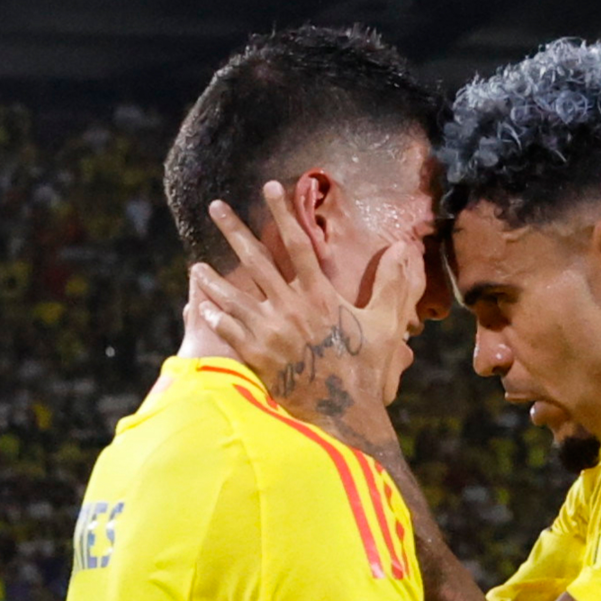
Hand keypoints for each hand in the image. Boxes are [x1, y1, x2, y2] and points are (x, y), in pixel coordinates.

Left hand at [189, 180, 424, 452]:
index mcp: (320, 296)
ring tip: (196, 264)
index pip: (298, 244)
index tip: (271, 187)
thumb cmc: (366, 369)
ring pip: (234, 297)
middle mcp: (291, 308)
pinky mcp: (258, 357)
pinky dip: (215, 317)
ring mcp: (271, 333)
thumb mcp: (385, 324)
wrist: (344, 413)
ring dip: (213, 279)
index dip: (284, 213)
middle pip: (256, 261)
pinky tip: (201, 306)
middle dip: (235, 230)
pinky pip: (229, 332)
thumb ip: (392, 284)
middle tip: (216, 206)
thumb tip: (404, 249)